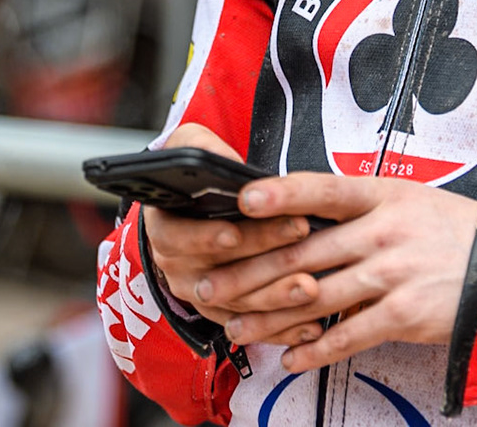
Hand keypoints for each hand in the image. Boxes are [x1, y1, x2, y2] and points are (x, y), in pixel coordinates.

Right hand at [141, 124, 314, 325]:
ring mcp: (202, 296)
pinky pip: (253, 329)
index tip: (234, 233)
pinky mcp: (227, 316)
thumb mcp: (192, 148)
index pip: (177, 238)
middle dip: (260, 258)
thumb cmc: (199, 178)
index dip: (204, 238)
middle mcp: (178, 268)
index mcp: (165, 228)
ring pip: (238, 305)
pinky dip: (282, 329)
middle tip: (298, 236)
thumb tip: (223, 161)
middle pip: (216, 273)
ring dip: (275, 298)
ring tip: (311, 286)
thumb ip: (202, 147)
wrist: (200, 212)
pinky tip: (312, 325)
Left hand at [199, 171, 476, 372]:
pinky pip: (348, 335)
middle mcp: (383, 232)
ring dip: (268, 317)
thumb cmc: (451, 232)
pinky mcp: (404, 315)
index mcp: (382, 196)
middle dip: (248, 272)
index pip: (323, 189)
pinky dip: (315, 351)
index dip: (282, 194)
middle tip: (210, 284)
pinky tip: (291, 358)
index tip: (243, 199)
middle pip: (302, 253)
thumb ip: (357, 208)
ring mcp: (393, 274)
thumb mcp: (408, 201)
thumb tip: (298, 217)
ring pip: (314, 299)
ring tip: (236, 327)